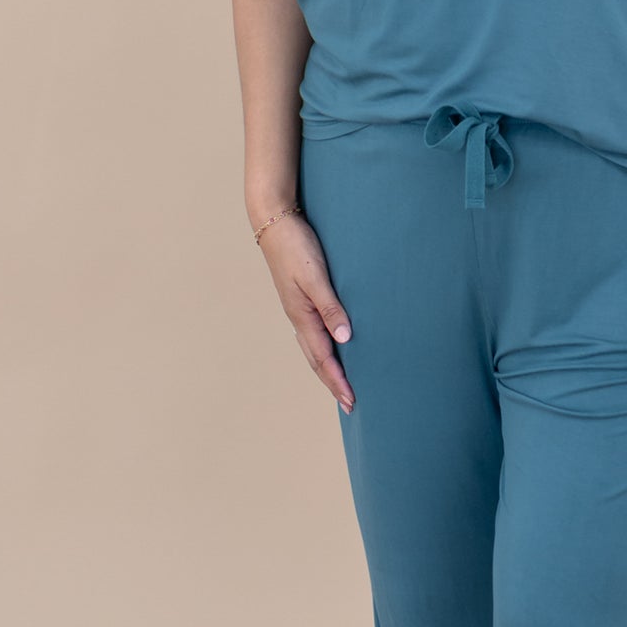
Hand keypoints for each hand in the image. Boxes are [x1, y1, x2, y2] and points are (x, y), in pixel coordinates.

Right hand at [256, 211, 355, 411]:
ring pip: (314, 347)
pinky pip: (314, 332)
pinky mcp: (300, 297)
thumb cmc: (296, 246)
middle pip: (316, 359)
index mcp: (302, 316)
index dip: (338, 381)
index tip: (352, 401)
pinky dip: (324, 348)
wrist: (274, 222)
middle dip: (333, 382)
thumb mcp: (315, 276)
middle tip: (350, 404)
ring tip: (341, 383)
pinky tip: (332, 345)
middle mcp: (299, 317)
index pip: (324, 358)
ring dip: (328, 368)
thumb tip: (345, 339)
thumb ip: (330, 306)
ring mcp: (298, 308)